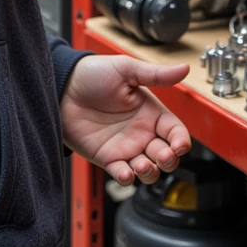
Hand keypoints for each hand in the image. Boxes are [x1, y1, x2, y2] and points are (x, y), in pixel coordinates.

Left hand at [60, 54, 190, 185]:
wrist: (62, 87)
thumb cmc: (93, 74)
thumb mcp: (126, 70)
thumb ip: (156, 74)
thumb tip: (184, 68)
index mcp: (151, 113)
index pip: (175, 132)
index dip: (181, 141)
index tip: (179, 145)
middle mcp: (141, 132)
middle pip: (166, 156)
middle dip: (169, 161)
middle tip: (162, 156)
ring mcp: (125, 147)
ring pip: (148, 171)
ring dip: (150, 173)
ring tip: (142, 165)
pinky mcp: (107, 158)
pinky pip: (122, 175)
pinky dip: (127, 178)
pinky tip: (126, 172)